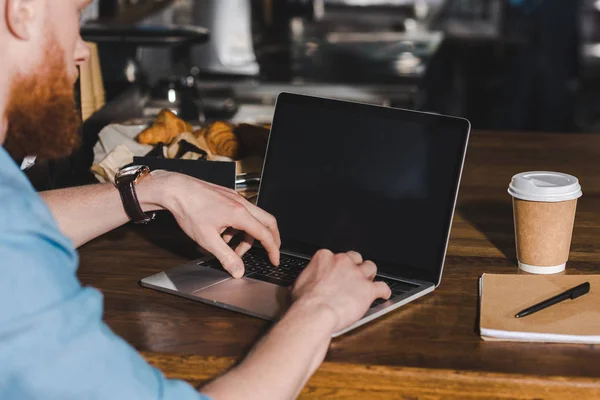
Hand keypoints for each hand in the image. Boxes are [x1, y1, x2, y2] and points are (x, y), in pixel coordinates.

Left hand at [139, 171, 280, 277]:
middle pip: (268, 222)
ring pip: (253, 218)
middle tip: (270, 252)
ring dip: (248, 236)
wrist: (176, 190)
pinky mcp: (228, 197)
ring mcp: (235, 198)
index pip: (265, 234)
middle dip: (271, 239)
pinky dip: (238, 227)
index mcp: (240, 214)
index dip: (273, 249)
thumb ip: (226, 256)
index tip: (275, 260)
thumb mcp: (207, 239)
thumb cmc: (189, 209)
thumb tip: (238, 270)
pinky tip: (223, 235)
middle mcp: (241, 204)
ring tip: (232, 249)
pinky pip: (242, 213)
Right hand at [291, 250, 390, 333]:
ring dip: (369, 275)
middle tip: (352, 277)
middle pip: (355, 258)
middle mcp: (342, 262)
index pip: (335, 256)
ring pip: (370, 267)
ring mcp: (357, 274)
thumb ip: (304, 280)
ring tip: (368, 282)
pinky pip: (382, 287)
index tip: (336, 273)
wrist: (315, 314)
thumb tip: (299, 285)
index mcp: (325, 258)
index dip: (337, 266)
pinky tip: (383, 294)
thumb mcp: (298, 285)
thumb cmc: (305, 302)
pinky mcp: (368, 289)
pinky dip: (384, 291)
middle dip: (355, 266)